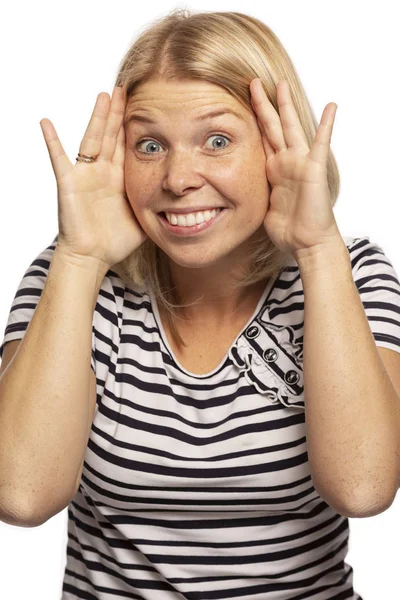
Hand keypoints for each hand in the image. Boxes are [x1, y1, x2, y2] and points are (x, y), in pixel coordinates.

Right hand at [40, 86, 147, 270]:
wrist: (93, 256)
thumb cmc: (116, 240)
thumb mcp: (145, 217)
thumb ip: (159, 204)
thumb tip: (185, 199)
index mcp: (121, 178)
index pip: (129, 145)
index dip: (135, 125)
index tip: (146, 103)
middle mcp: (103, 172)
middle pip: (112, 135)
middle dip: (119, 112)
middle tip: (126, 87)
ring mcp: (86, 176)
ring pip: (93, 140)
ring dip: (98, 118)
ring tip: (104, 95)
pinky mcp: (70, 184)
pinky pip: (59, 159)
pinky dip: (51, 141)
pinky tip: (46, 122)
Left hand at [249, 78, 340, 256]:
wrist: (307, 243)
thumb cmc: (288, 229)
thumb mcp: (263, 205)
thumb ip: (255, 191)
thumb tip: (234, 194)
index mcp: (273, 170)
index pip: (261, 138)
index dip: (252, 120)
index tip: (241, 102)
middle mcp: (286, 162)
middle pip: (272, 127)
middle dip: (262, 104)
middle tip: (253, 81)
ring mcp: (300, 164)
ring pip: (290, 128)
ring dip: (286, 106)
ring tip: (281, 83)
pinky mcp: (313, 170)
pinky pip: (320, 144)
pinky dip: (326, 126)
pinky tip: (331, 106)